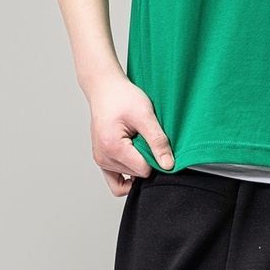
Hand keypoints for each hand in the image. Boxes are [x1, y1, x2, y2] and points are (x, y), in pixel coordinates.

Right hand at [87, 72, 174, 196]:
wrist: (105, 88)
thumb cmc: (122, 97)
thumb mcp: (145, 115)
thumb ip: (157, 141)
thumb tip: (168, 165)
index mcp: (112, 148)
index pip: (144, 170)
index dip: (155, 157)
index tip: (155, 140)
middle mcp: (103, 158)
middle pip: (137, 174)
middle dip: (146, 158)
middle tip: (144, 136)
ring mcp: (100, 160)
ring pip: (129, 177)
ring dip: (137, 162)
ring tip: (136, 140)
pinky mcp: (101, 159)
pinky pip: (116, 182)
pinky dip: (128, 176)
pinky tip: (136, 160)